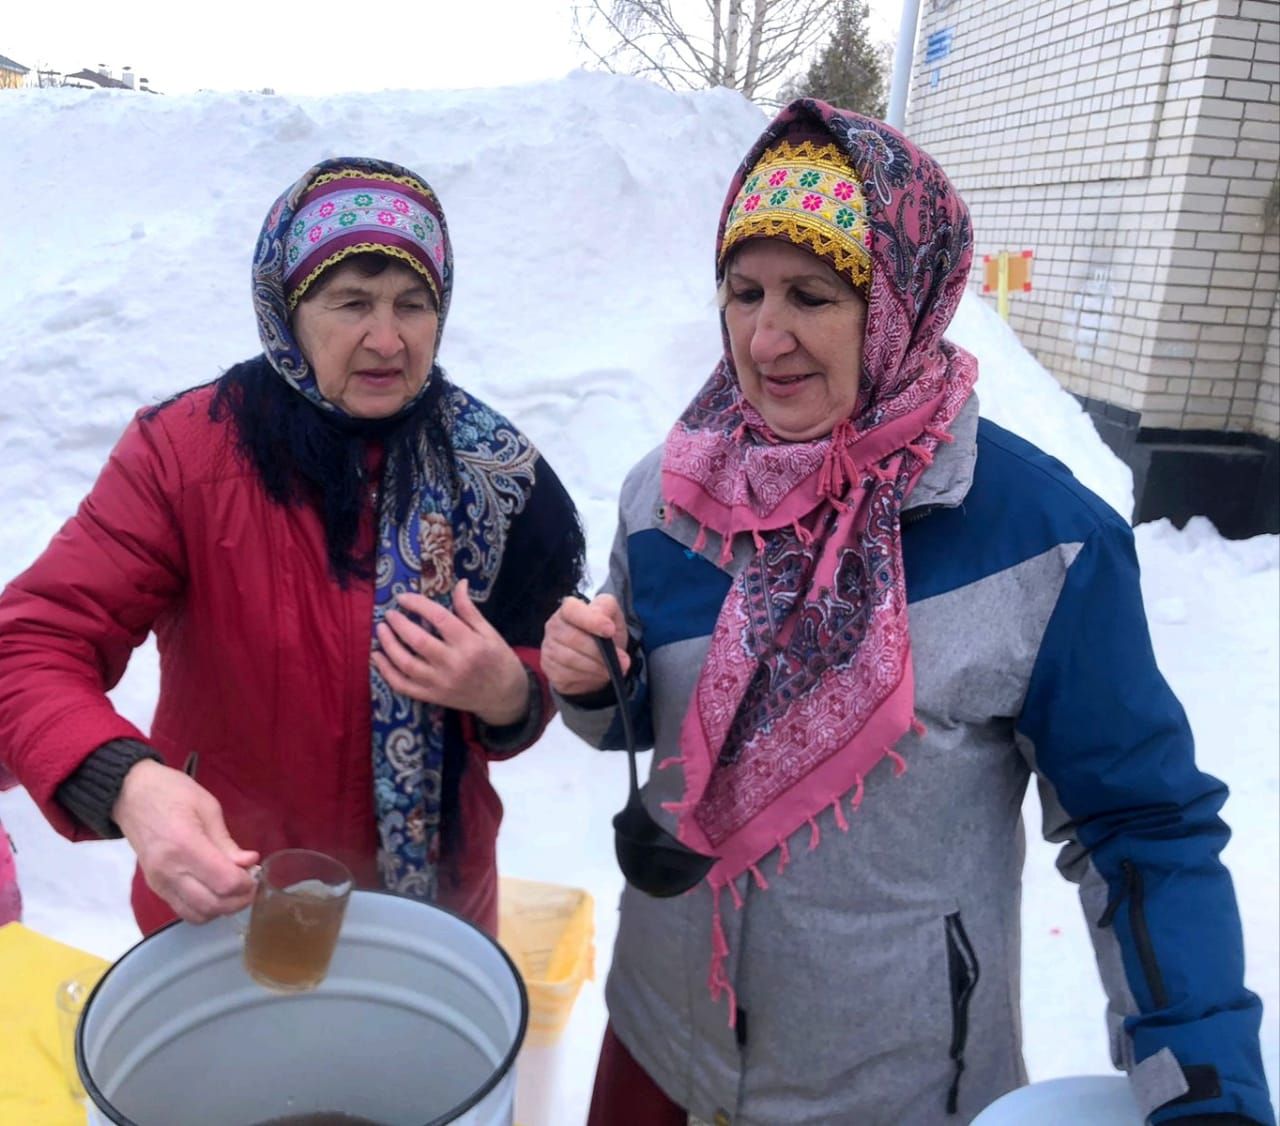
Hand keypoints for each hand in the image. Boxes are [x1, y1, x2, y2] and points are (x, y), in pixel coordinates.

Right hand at [112, 759, 259, 923]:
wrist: (131, 795)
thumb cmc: (172, 792)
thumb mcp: (208, 807)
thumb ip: (227, 841)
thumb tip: (250, 862)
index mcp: (185, 845)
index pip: (223, 882)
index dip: (246, 884)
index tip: (256, 873)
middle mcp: (169, 870)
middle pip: (211, 904)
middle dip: (239, 900)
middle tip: (251, 885)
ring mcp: (158, 882)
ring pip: (196, 914)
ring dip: (222, 909)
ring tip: (235, 889)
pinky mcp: (154, 887)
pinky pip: (182, 910)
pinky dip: (204, 909)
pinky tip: (215, 891)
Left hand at [373, 578, 529, 726]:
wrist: (505, 697)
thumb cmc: (499, 660)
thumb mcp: (489, 632)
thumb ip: (469, 609)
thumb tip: (460, 584)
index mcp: (470, 644)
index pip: (439, 618)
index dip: (418, 604)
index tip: (403, 597)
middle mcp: (454, 664)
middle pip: (418, 641)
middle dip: (399, 624)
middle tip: (389, 614)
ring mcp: (441, 683)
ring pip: (406, 664)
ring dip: (389, 645)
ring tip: (381, 630)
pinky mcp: (433, 697)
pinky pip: (404, 686)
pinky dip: (387, 672)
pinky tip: (378, 657)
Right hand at [542, 593, 629, 695]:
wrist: (597, 658)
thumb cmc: (603, 633)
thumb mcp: (612, 616)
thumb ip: (608, 609)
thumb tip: (607, 623)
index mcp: (568, 609)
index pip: (572, 610)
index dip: (591, 620)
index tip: (610, 630)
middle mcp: (554, 626)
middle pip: (573, 638)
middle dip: (600, 651)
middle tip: (622, 660)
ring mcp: (549, 648)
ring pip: (570, 660)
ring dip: (596, 667)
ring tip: (611, 670)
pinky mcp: (549, 669)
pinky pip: (567, 676)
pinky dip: (587, 678)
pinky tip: (597, 675)